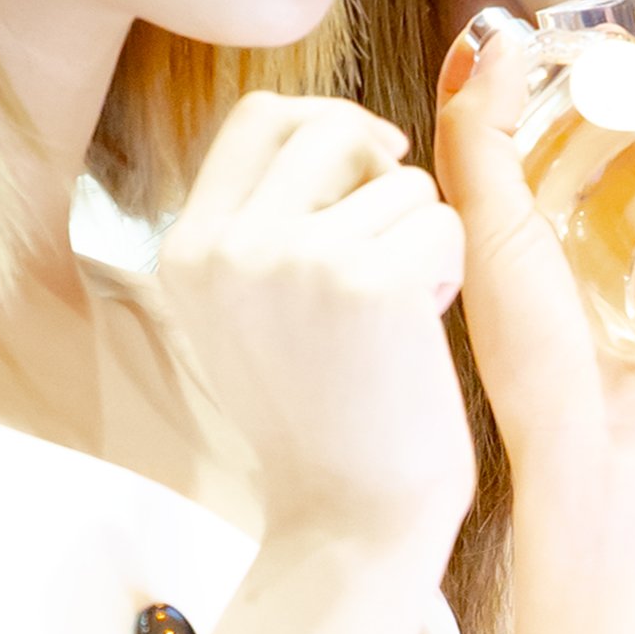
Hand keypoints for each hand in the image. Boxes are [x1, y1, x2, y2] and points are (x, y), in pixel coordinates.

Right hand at [159, 93, 472, 558]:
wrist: (347, 518)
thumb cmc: (322, 415)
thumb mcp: (252, 307)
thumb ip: (269, 217)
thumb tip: (349, 126)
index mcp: (186, 248)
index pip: (258, 115)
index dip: (326, 122)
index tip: (370, 160)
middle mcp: (226, 246)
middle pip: (326, 127)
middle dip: (381, 170)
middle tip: (394, 243)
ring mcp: (292, 258)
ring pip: (398, 180)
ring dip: (420, 236)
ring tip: (397, 318)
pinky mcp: (366, 280)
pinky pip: (440, 220)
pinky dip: (449, 269)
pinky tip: (422, 332)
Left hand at [432, 27, 634, 487]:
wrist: (615, 456)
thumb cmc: (537, 360)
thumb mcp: (488, 236)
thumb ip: (479, 139)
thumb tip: (496, 39)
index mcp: (524, 221)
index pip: (536, 120)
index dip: (553, 69)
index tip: (565, 33)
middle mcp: (591, 231)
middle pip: (623, 128)